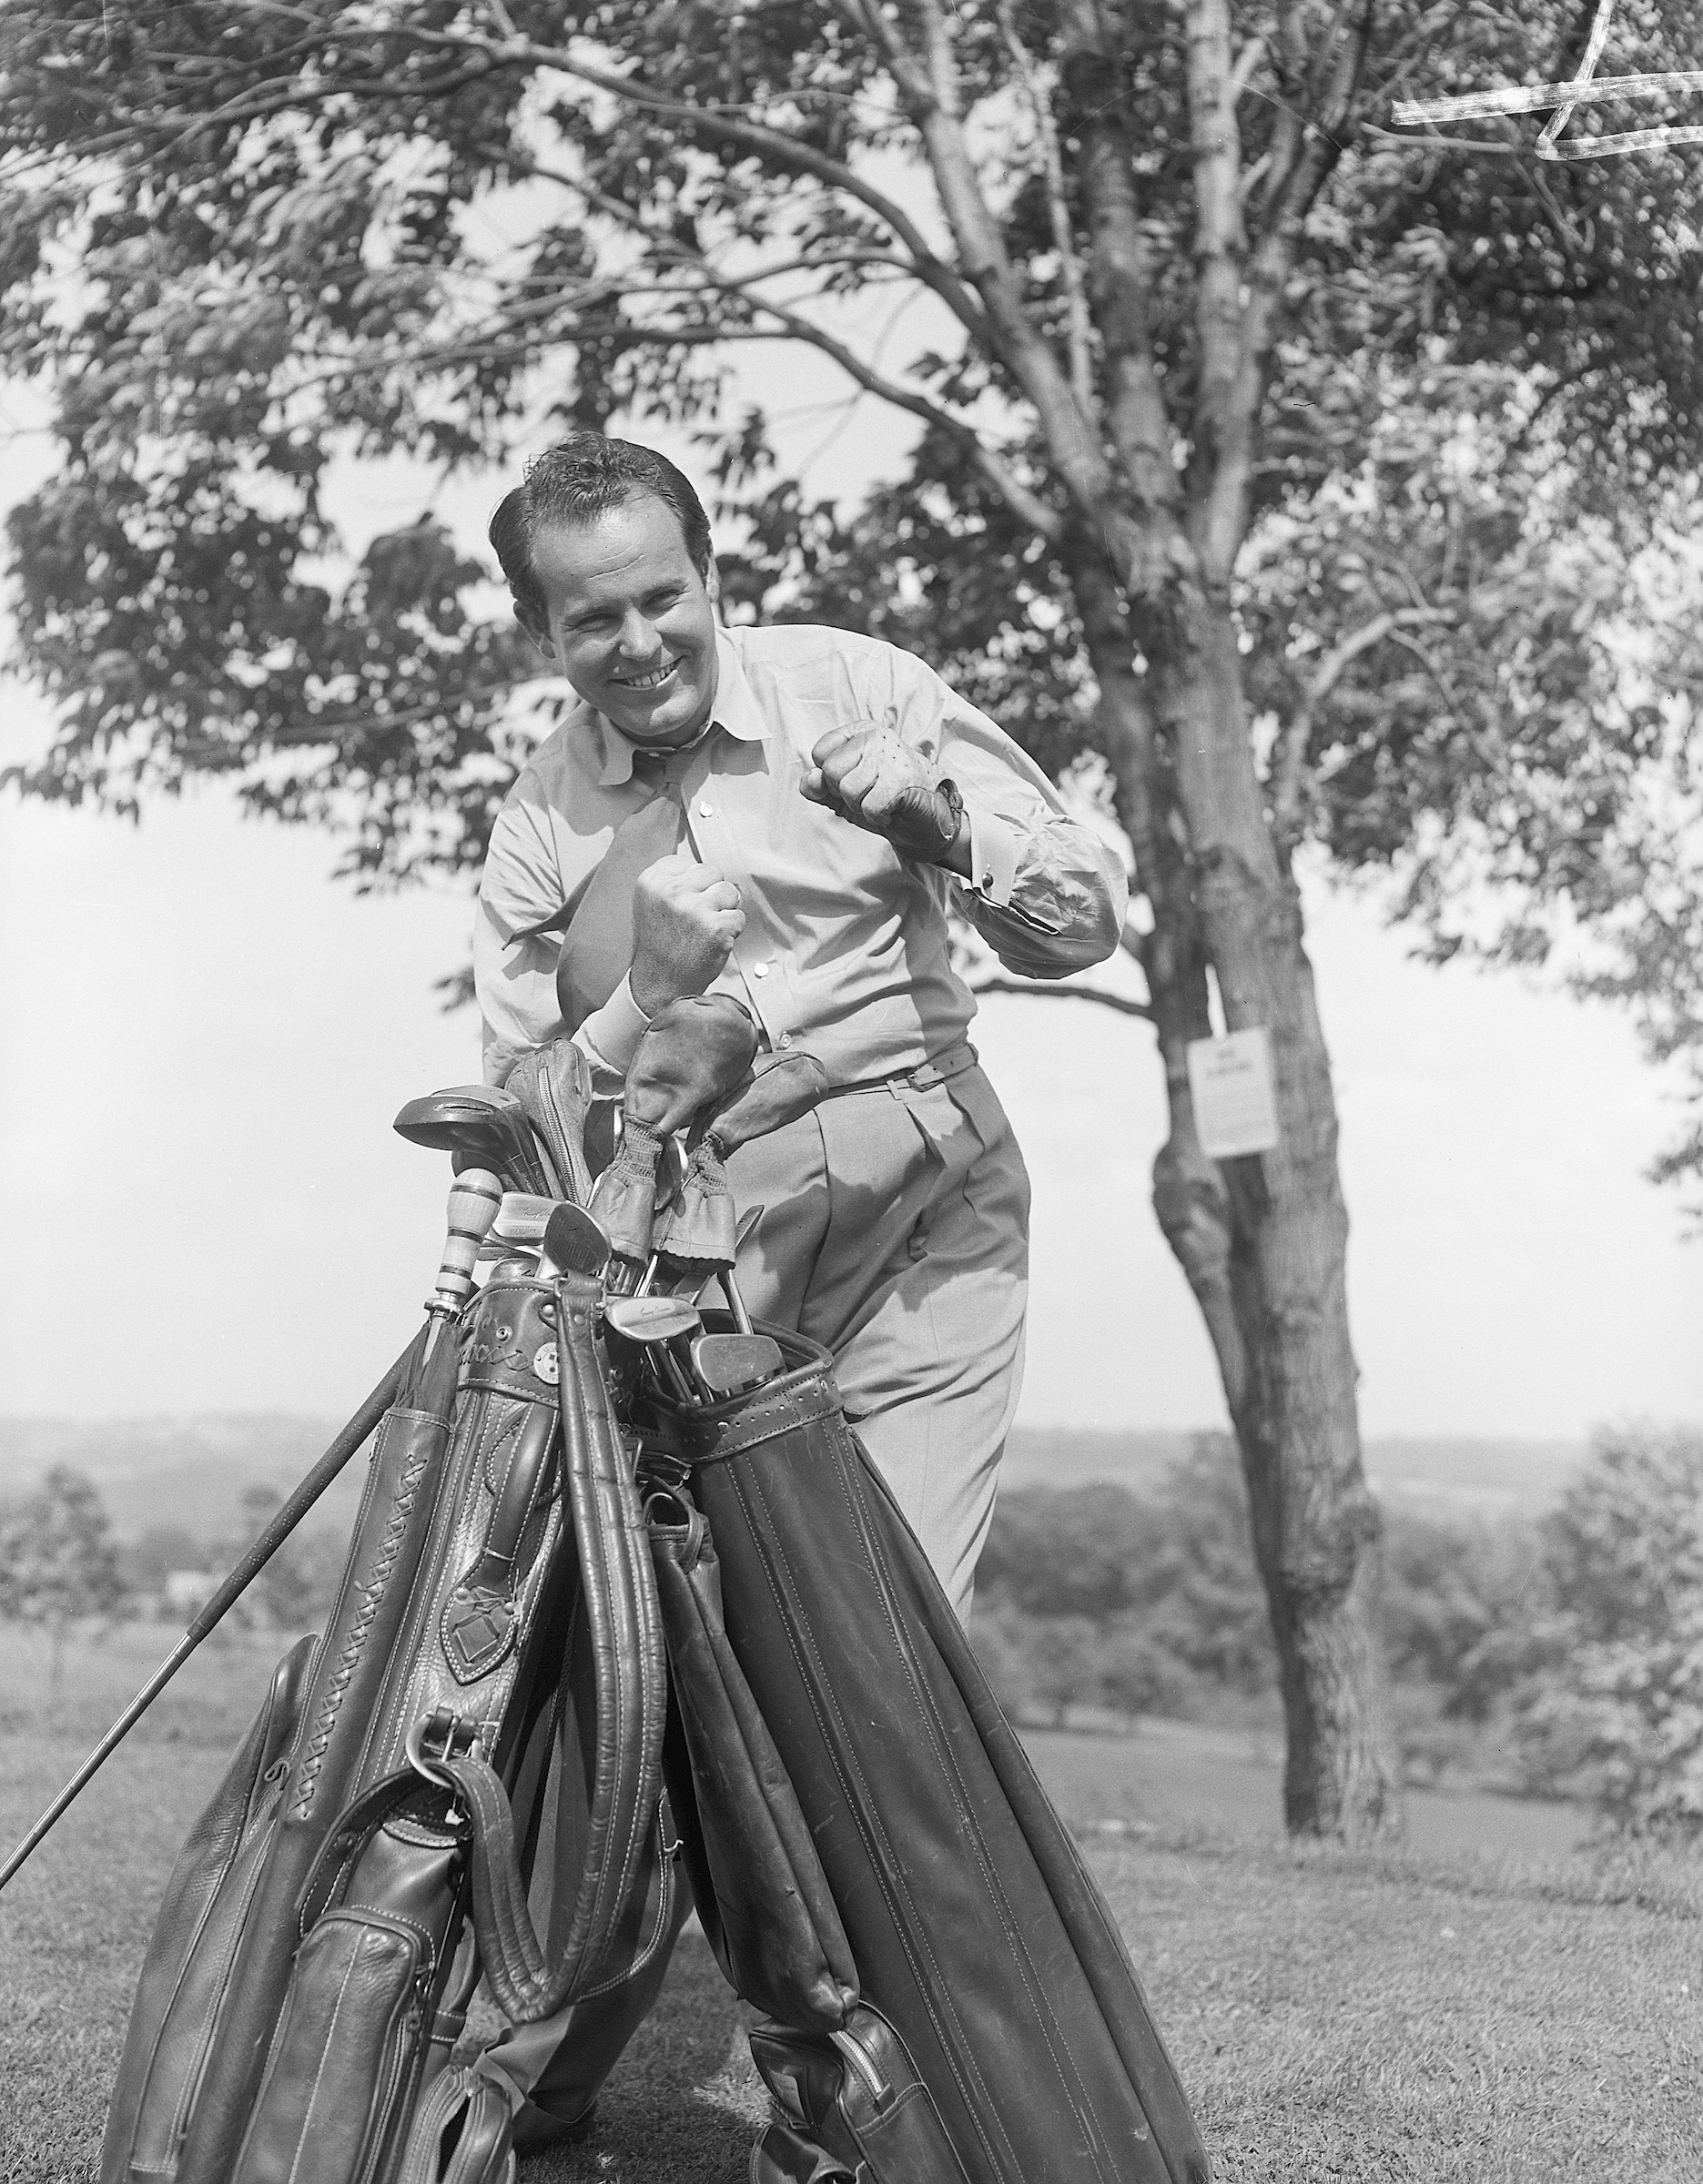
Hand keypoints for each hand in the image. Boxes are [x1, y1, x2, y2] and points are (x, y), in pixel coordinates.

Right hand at [630, 853, 744, 1015]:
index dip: (694, 885)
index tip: (685, 903)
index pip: (689, 862)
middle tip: (696, 919)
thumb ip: (674, 881)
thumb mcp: (652, 903)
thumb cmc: (659, 945)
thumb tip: (707, 871)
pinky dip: (732, 931)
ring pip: (729, 892)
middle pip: (712, 872)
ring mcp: (694, 908)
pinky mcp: (715, 927)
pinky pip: (739, 917)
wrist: (659, 984)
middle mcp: (671, 891)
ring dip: (724, 911)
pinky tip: (712, 942)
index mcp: (651, 881)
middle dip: (711, 893)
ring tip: (704, 930)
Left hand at [803, 721, 967, 869]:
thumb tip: (809, 780)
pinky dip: (878, 816)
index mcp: (861, 731)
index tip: (856, 781)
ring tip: (883, 800)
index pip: (820, 753)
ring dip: (863, 806)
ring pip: (848, 790)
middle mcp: (876, 735)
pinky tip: (893, 809)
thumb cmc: (885, 802)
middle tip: (871, 794)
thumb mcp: (844, 794)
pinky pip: (869, 806)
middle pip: (831, 771)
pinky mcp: (903, 778)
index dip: (831, 779)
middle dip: (846, 794)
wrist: (927, 820)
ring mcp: (891, 754)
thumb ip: (820, 786)